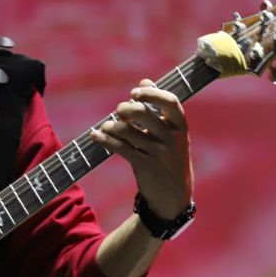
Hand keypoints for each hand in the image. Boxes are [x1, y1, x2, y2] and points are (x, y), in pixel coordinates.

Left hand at [89, 78, 193, 219]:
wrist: (173, 196)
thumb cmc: (169, 157)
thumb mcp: (172, 134)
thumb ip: (160, 108)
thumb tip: (145, 80)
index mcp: (181, 126)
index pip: (170, 101)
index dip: (151, 92)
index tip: (135, 92)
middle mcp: (172, 137)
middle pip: (143, 113)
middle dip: (125, 109)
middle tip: (120, 112)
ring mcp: (159, 152)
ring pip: (127, 130)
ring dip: (111, 125)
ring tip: (108, 127)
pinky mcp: (144, 165)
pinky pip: (120, 147)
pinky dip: (104, 139)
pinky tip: (95, 135)